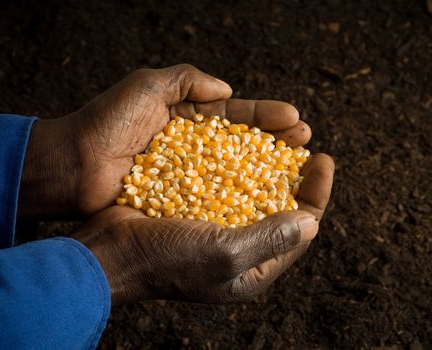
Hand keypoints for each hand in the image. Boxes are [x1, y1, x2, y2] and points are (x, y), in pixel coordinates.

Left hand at [18, 64, 311, 217]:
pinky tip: (266, 199)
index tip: (295, 120)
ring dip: (266, 170)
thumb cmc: (107, 122)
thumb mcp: (146, 85)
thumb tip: (227, 90)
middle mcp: (193, 146)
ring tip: (297, 168)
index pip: (237, 114)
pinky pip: (215, 197)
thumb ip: (186, 80)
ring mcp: (188, 175)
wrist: (72, 167)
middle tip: (306, 141)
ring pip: (235, 171)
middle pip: (244, 143)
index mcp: (187, 116)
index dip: (266, 117)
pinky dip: (240, 197)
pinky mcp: (179, 200)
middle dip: (276, 141)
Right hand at [72, 153, 333, 304]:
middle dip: (295, 174)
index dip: (316, 194)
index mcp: (253, 270)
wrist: (108, 251)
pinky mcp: (197, 209)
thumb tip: (312, 222)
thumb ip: (270, 238)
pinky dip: (237, 162)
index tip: (323, 159)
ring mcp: (217, 228)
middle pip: (280, 207)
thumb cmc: (166, 259)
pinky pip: (226, 183)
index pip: (300, 230)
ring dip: (268, 163)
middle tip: (303, 141)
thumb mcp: (224, 253)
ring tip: (278, 133)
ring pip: (254, 191)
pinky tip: (242, 141)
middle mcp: (239, 249)